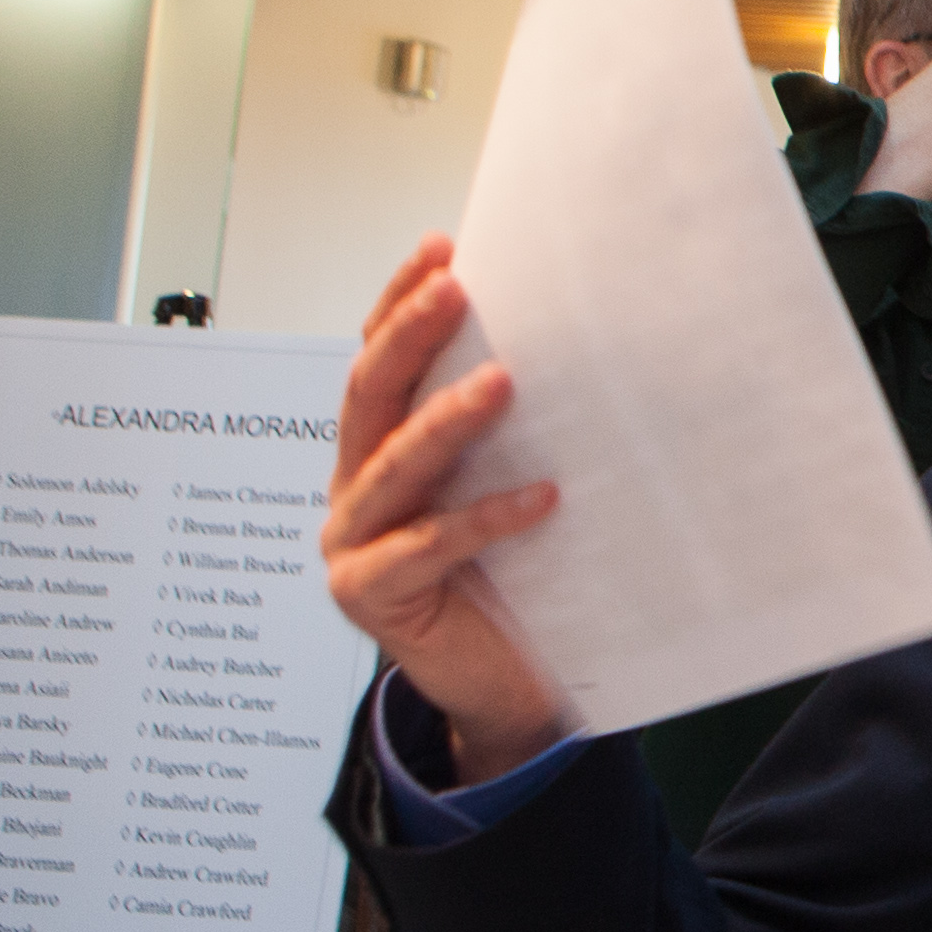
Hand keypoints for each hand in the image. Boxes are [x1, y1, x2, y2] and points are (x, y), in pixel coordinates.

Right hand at [317, 240, 569, 779]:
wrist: (506, 684)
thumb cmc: (512, 580)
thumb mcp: (507, 487)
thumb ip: (511, 433)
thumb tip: (578, 344)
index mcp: (377, 453)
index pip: (379, 362)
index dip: (399, 302)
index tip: (443, 247)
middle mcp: (355, 490)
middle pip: (369, 397)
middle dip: (407, 337)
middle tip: (454, 290)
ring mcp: (353, 543)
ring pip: (393, 468)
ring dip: (446, 422)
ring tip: (502, 382)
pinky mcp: (371, 595)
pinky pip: (428, 546)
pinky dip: (484, 519)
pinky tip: (542, 498)